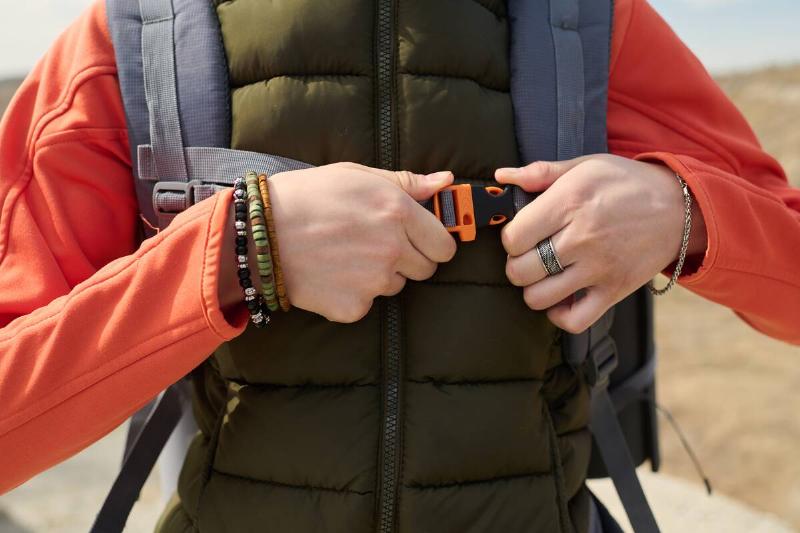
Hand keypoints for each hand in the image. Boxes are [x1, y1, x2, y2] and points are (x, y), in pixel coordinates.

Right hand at [263, 162, 456, 322]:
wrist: (259, 232)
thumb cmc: (308, 196)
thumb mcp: (357, 175)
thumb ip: (407, 182)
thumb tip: (446, 183)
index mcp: (398, 212)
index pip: (445, 245)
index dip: (433, 242)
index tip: (420, 240)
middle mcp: (392, 249)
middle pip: (426, 269)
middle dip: (409, 259)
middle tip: (375, 245)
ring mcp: (373, 282)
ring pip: (395, 286)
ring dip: (380, 275)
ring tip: (345, 255)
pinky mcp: (352, 307)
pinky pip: (366, 303)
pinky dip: (353, 294)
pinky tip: (331, 274)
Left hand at [495, 154, 706, 333]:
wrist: (679, 208)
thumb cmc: (626, 184)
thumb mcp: (585, 165)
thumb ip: (540, 172)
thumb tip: (501, 177)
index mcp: (569, 203)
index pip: (513, 238)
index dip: (510, 238)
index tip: (522, 234)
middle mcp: (581, 238)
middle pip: (520, 270)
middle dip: (517, 264)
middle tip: (530, 255)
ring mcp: (598, 268)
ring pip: (539, 297)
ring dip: (534, 289)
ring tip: (543, 275)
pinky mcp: (614, 291)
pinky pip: (573, 320)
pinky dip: (559, 315)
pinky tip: (560, 297)